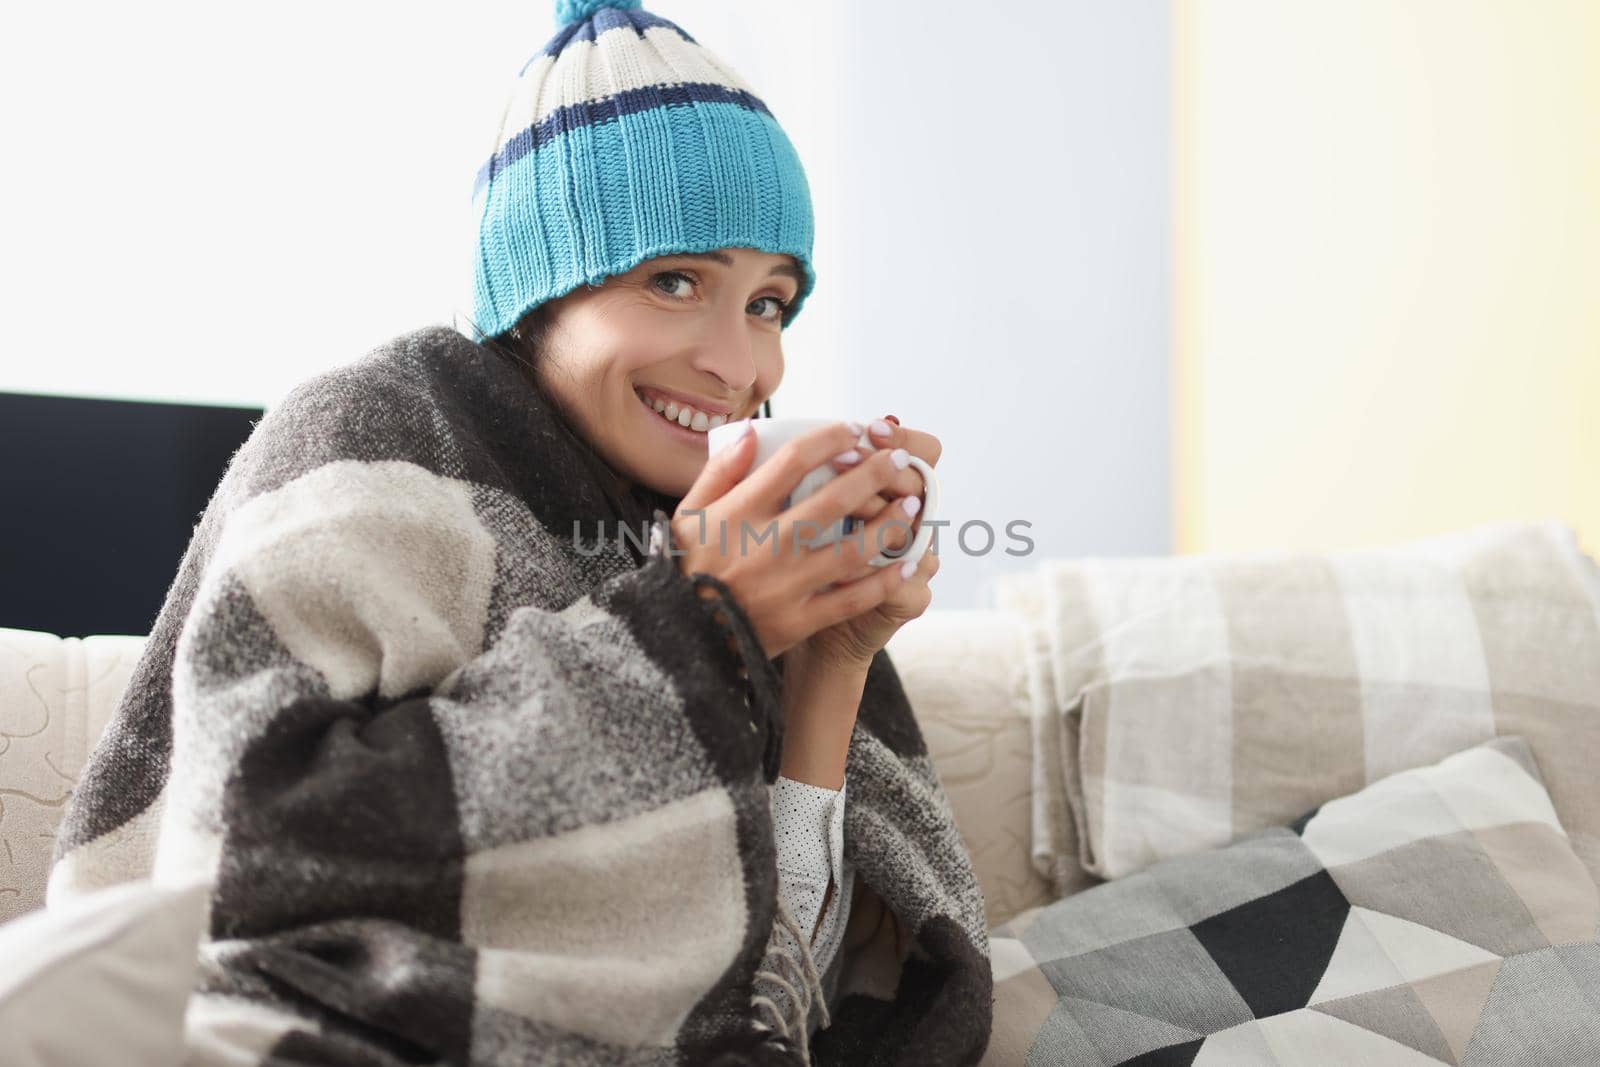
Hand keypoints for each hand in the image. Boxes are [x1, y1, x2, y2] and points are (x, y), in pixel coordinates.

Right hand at [671, 421, 924, 660]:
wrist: (682, 636)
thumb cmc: (688, 568)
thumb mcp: (688, 514)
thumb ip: (719, 471)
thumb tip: (751, 431)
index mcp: (740, 512)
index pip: (793, 461)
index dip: (830, 440)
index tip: (853, 430)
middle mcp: (767, 545)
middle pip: (833, 500)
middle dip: (874, 473)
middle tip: (898, 458)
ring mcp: (786, 585)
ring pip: (852, 550)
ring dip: (889, 525)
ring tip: (912, 506)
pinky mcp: (799, 620)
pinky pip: (852, 599)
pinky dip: (884, 581)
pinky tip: (907, 564)